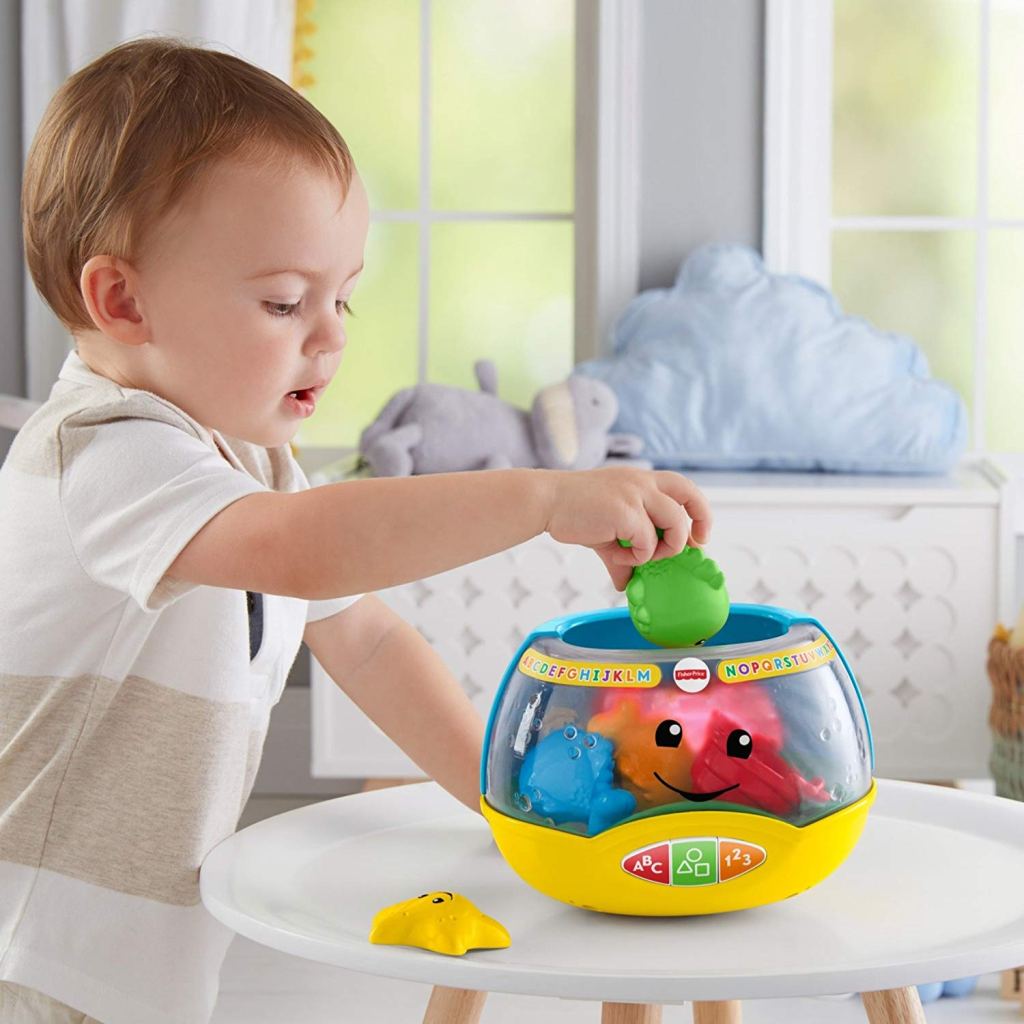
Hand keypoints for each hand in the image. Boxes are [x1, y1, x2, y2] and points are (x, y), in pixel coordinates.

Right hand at [542, 467, 711, 589]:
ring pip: (675, 525)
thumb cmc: (574, 511)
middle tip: (695, 545)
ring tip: (638, 556)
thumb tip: (626, 584)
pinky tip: (616, 553)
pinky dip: (636, 556)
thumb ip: (625, 553)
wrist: (546, 501)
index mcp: (641, 480)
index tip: (697, 536)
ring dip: (663, 549)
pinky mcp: (625, 511)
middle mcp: (643, 482)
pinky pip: (647, 543)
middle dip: (701, 521)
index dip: (697, 510)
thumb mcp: (608, 529)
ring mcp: (635, 494)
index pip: (683, 486)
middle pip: (690, 496)